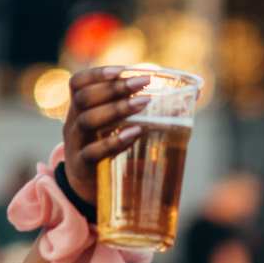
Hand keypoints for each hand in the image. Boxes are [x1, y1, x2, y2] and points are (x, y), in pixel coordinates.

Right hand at [60, 67, 152, 203]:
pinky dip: (115, 141)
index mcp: (79, 110)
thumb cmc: (109, 152)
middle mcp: (73, 123)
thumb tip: (190, 98)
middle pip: (84, 98)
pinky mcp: (82, 167)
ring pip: (87, 120)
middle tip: (145, 83)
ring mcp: (75, 145)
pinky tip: (135, 133)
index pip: (78, 83)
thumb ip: (138, 113)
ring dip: (117, 109)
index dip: (97, 74)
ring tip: (144, 103)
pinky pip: (93, 152)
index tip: (124, 70)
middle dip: (115, 88)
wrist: (87, 191)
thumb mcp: (114, 129)